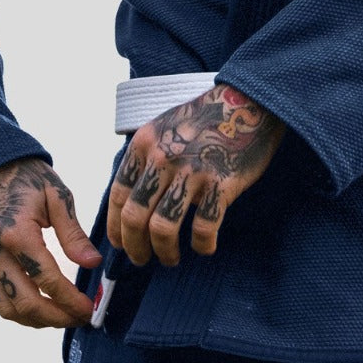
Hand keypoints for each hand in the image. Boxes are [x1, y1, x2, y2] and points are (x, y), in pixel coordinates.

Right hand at [0, 157, 101, 327]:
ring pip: (8, 310)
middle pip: (27, 304)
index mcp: (17, 233)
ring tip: (62, 317)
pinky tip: (37, 309)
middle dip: (57, 318)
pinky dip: (16, 313)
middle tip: (80, 318)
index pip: (48, 280)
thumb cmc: (24, 178)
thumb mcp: (55, 195)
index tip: (89, 309)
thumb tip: (93, 263)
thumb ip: (73, 233)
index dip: (71, 300)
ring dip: (37, 321)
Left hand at [106, 84, 285, 266]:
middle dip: (134, 246)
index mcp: (144, 144)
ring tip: (170, 258)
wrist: (247, 103)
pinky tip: (205, 247)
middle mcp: (162, 158)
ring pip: (163, 228)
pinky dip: (202, 245)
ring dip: (164, 251)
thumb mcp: (166, 127)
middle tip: (141, 259)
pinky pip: (203, 228)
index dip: (115, 226)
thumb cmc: (207, 118)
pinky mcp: (220, 184)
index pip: (118, 195)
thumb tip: (133, 196)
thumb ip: (148, 156)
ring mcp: (191, 172)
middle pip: (135, 217)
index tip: (120, 243)